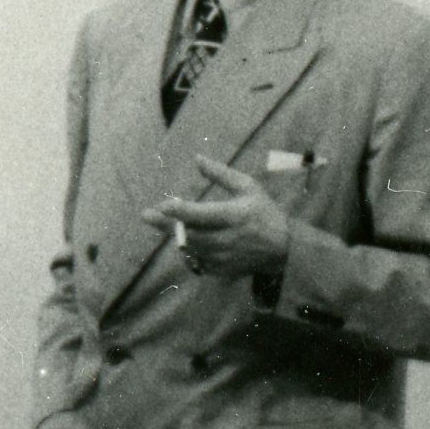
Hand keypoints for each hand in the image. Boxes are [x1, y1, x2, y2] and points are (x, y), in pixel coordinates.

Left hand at [145, 156, 296, 281]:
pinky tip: (186, 240)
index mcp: (233, 216)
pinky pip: (196, 261)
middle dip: (166, 225)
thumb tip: (197, 158)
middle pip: (188, 235)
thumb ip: (220, 174)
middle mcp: (227, 239)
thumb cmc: (263, 212)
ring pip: (189, 249)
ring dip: (176, 237)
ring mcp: (223, 258)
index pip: (200, 215)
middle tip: (146, 215)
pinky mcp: (221, 271)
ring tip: (166, 224)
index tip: (162, 205)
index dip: (179, 211)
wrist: (283, 248)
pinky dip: (188, 250)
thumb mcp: (247, 187)